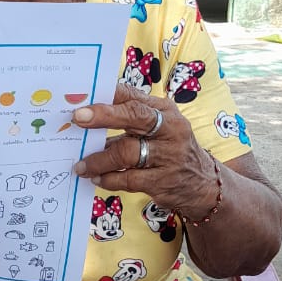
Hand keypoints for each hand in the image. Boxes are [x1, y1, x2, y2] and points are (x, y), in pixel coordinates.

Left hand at [72, 83, 218, 219]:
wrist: (203, 184)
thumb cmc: (169, 150)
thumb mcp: (158, 128)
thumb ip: (129, 122)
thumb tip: (86, 121)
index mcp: (164, 110)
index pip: (133, 96)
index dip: (106, 96)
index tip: (81, 99)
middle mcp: (170, 128)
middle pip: (134, 116)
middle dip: (103, 116)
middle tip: (77, 119)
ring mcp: (169, 155)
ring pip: (126, 152)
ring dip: (99, 159)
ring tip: (81, 165)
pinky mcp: (164, 180)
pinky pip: (128, 179)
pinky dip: (108, 179)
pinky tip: (97, 179)